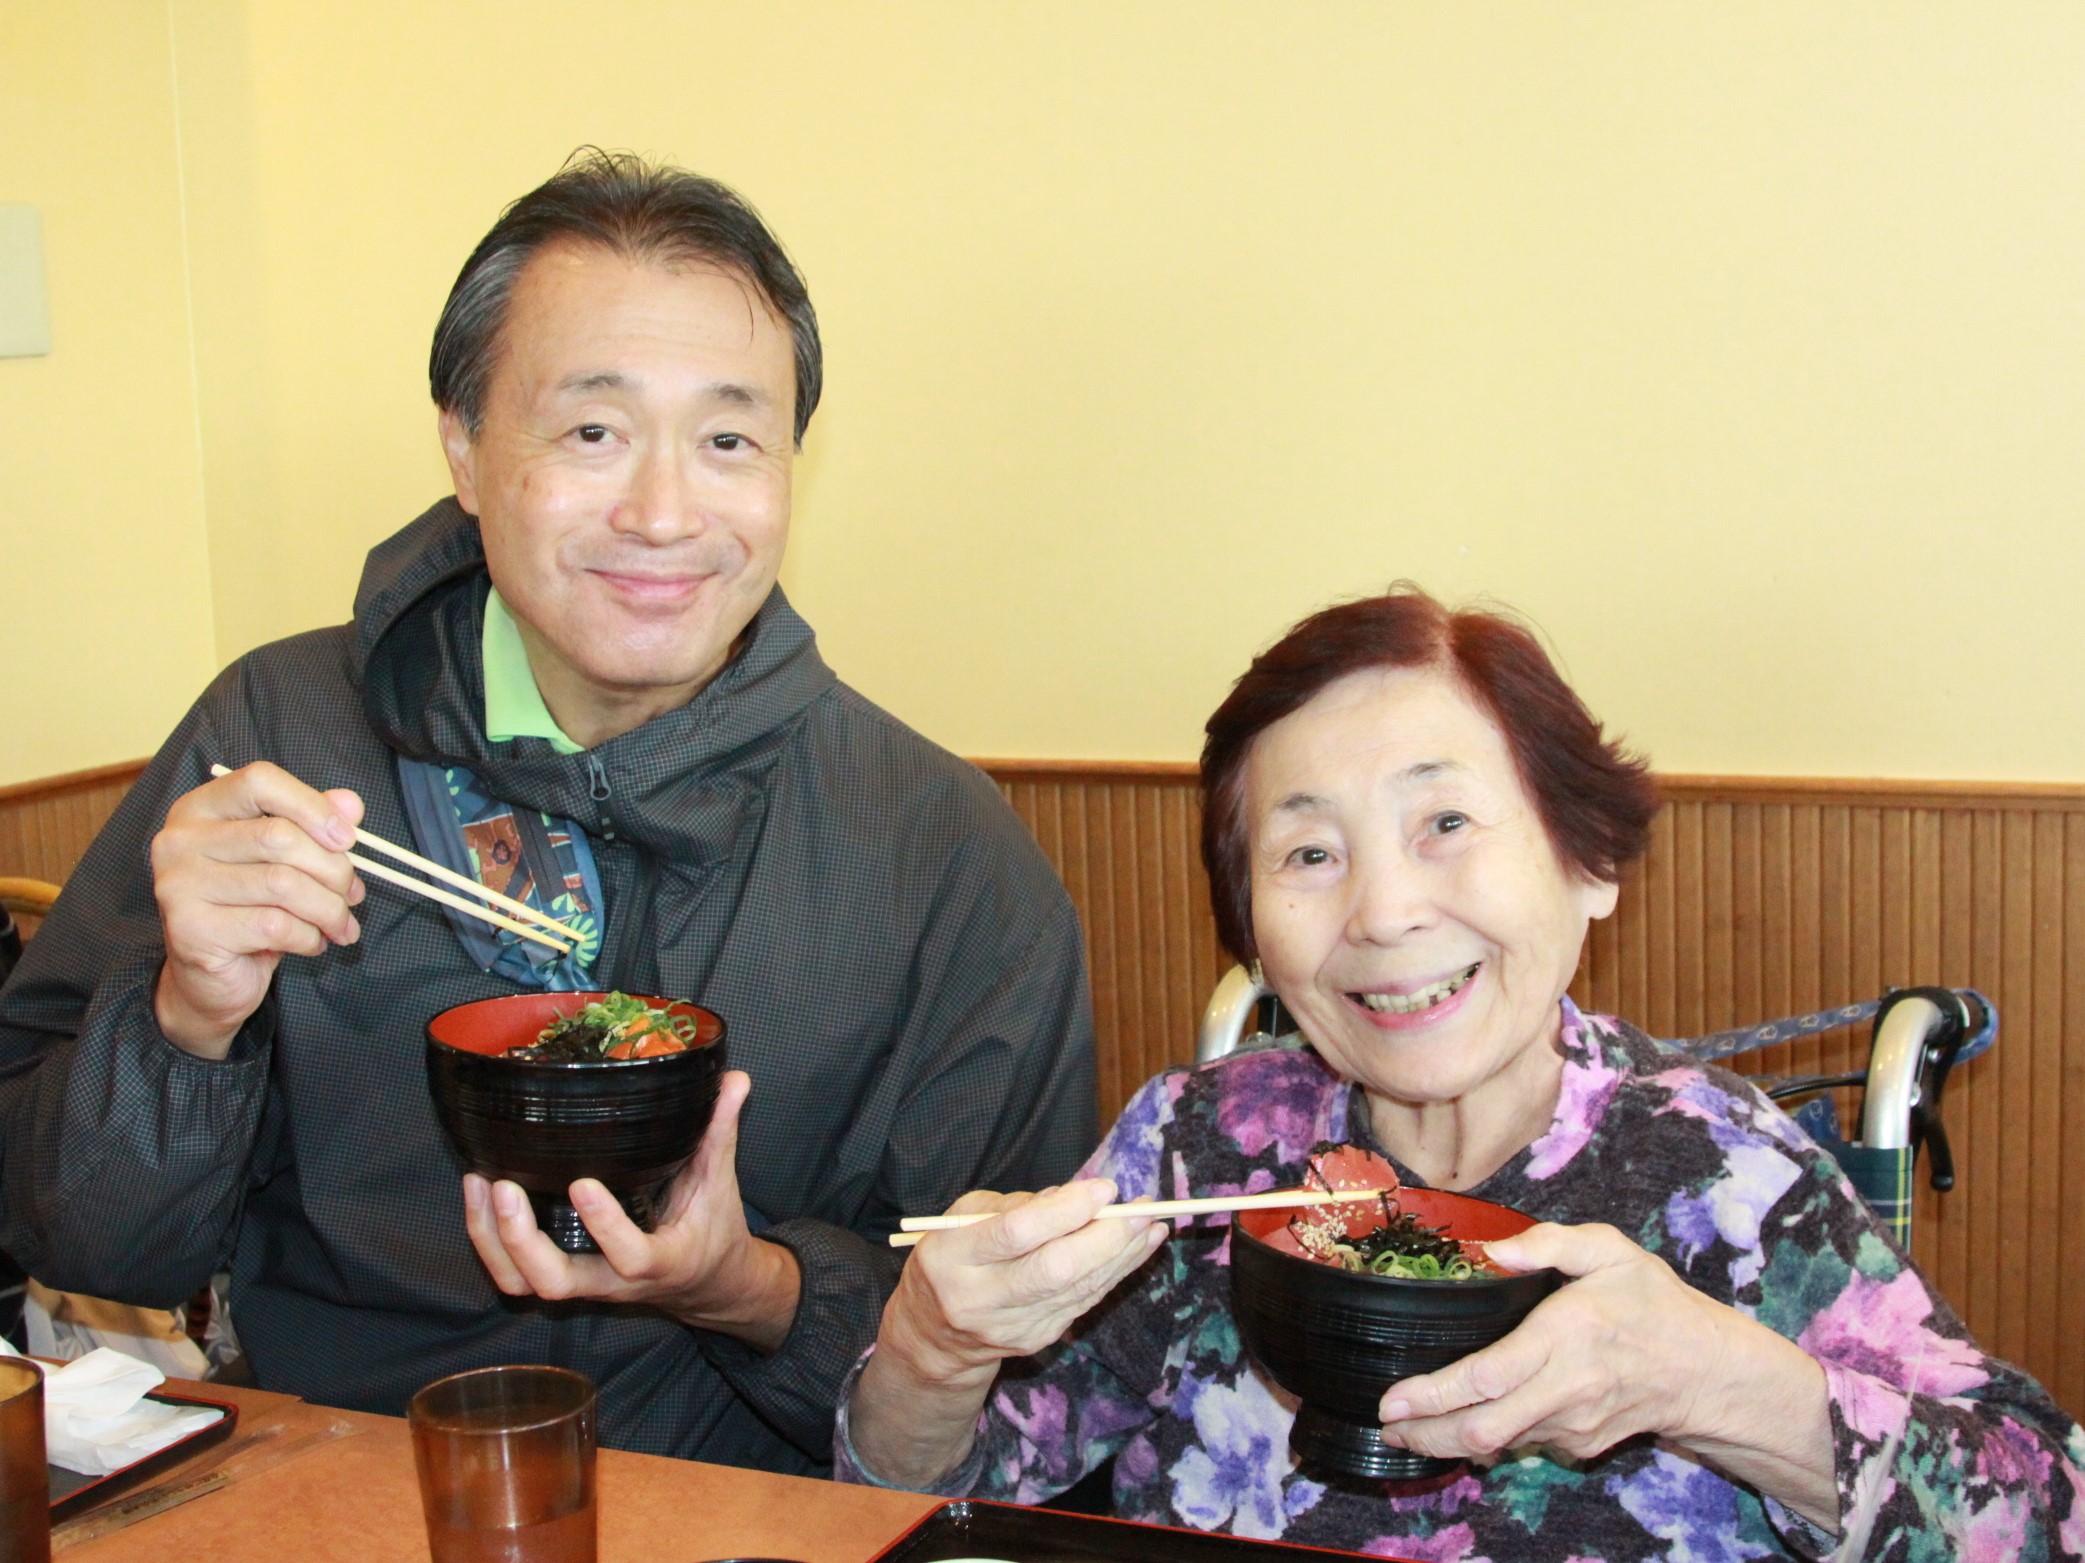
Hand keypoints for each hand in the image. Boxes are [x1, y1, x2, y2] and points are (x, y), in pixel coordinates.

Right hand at [151, 761, 364, 1058]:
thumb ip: (314, 823)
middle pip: (279, 836)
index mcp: (201, 808)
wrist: (210, 977)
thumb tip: (351, 805)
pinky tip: (313, 942)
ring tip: (340, 924)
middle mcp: (180, 840)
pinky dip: (309, 936)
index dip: (312, 805)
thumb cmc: (250, 907)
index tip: (347, 838)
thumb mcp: (284, 860)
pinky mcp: (190, 930)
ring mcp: (178, 885)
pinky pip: (274, 925)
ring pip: (282, 884)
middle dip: (333, 869)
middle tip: (352, 894)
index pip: (259, 781)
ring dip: (328, 909)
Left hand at [463, 1070, 801, 1351]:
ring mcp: (584, 1282)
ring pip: (523, 1284)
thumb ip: (721, 1131)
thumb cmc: (712, 1231)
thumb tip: (734, 1078)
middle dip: (522, 1239)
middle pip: (555, 1283)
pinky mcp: (564, 1275)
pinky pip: (514, 1274)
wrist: (708, 1284)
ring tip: (482, 1183)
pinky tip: (480, 1195)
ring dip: (494, 1240)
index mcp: (661, 1261)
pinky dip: (489, 1241)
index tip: (584, 1183)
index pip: (631, 1256)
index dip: (604, 1226)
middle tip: (505, 1185)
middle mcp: (614, 1281)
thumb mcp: (721, 1183)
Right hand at [875, 1179, 1168, 1389]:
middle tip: (1140, 1210)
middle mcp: (981, 1298)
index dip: (1066, 1210)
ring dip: (1123, 1255)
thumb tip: (1079, 1196)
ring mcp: (1012, 1326)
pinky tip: (1139, 1247)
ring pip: (1079, 1289)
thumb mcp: (966, 1217)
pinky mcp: (1038, 1339)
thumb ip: (1018, 1205)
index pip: (1018, 1233)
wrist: (934, 1336)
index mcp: (953, 1257)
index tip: (1104, 1188)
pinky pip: (1084, 1301)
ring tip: (1153, 1224)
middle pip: (1056, 1270)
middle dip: (1107, 1238)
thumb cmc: (953, 1257)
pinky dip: (1115, 1272)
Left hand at [1376, 1222, 1833, 1522]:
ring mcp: (1572, 1425)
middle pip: (1482, 1429)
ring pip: (1498, 1446)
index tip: (1392, 1400)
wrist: (1705, 1369)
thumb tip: (1491, 1249)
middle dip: (1426, 1434)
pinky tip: (1463, 1424)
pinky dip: (1488, 1440)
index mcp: (1565, 1337)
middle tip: (1387, 1425)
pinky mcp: (1580, 1445)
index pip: (1486, 1378)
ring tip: (1409, 1428)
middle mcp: (1564, 1389)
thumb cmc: (1652, 1303)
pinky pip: (1523, 1445)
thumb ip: (1548, 1242)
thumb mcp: (1608, 1250)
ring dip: (1449, 1442)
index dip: (1432, 1396)